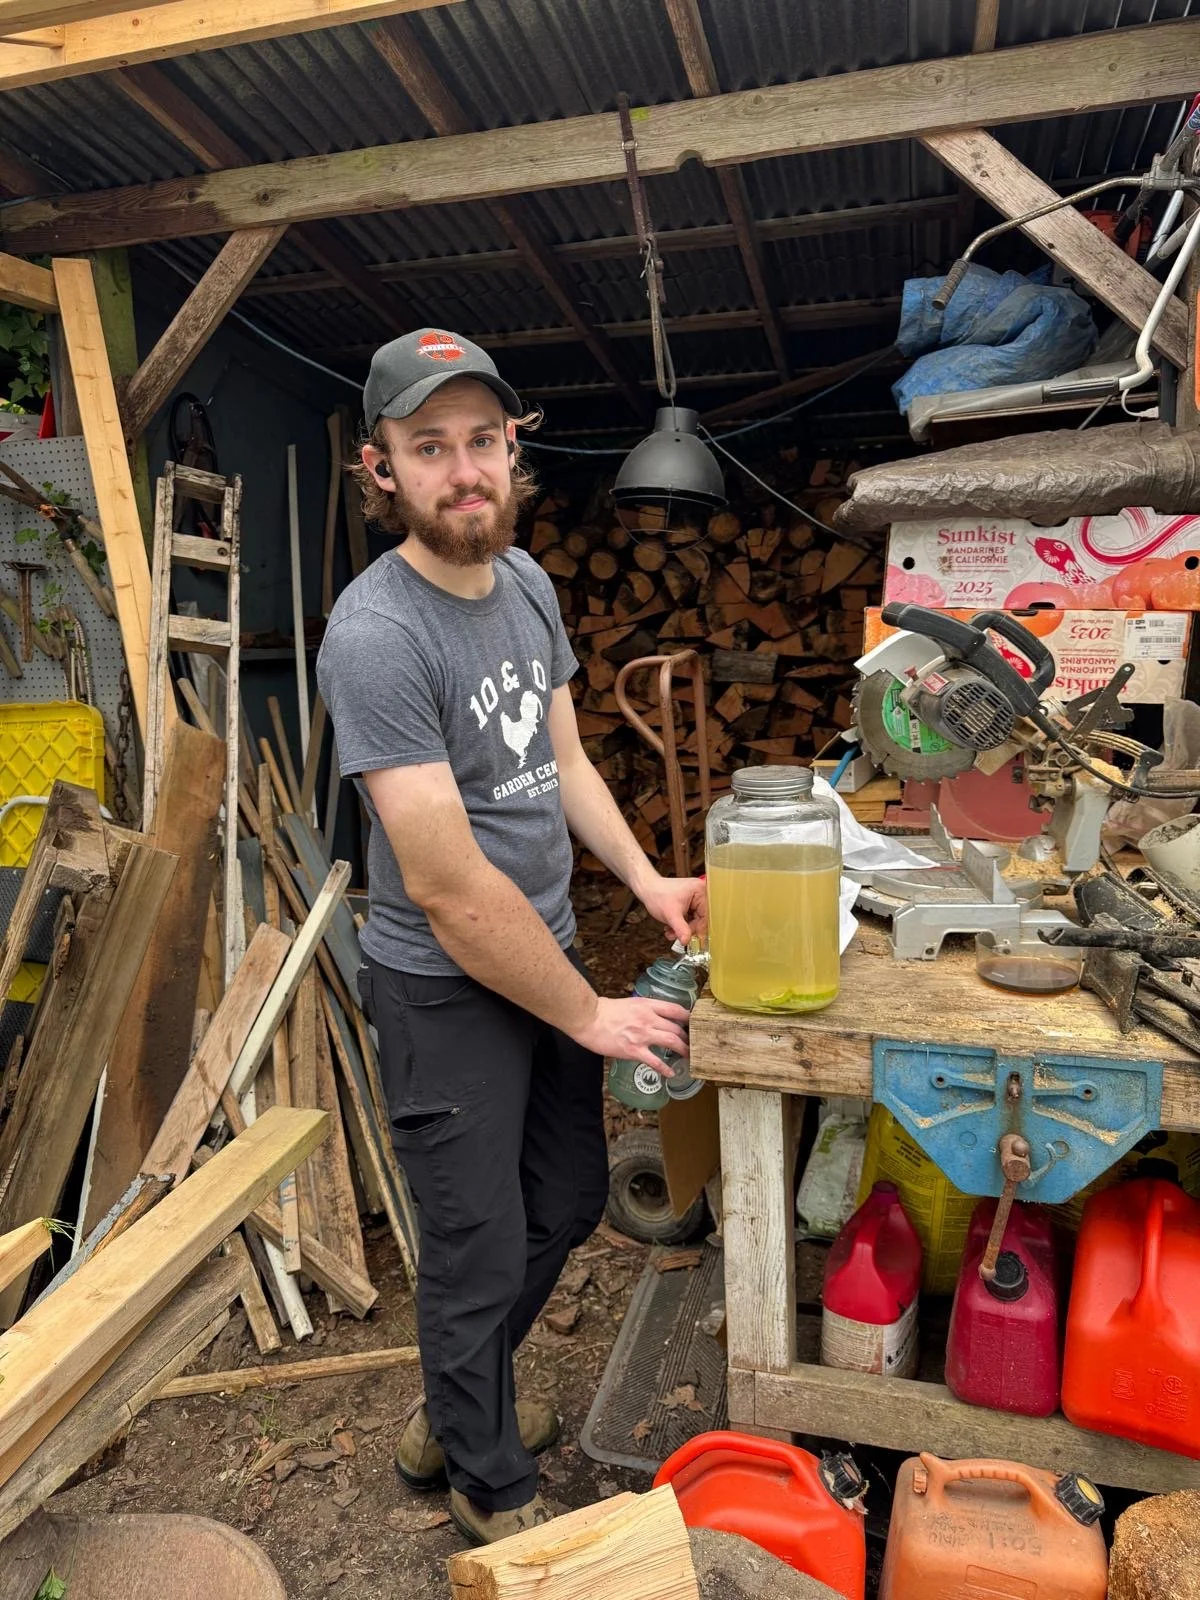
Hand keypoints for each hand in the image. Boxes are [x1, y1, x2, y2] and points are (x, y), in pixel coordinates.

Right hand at [571, 996, 690, 1073]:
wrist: (589, 1019)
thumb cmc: (605, 1010)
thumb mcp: (630, 1003)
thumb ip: (645, 1009)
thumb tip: (655, 1016)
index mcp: (647, 1005)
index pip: (676, 1009)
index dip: (688, 1018)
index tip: (693, 1024)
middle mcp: (648, 1019)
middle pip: (677, 1028)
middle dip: (687, 1037)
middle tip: (691, 1044)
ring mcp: (642, 1035)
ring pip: (672, 1042)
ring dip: (683, 1050)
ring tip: (688, 1056)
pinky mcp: (634, 1051)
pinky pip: (655, 1061)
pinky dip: (665, 1069)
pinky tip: (671, 1073)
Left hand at [637, 874, 706, 946]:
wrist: (647, 889)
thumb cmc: (657, 895)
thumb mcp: (671, 915)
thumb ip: (680, 929)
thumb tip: (687, 941)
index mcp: (699, 891)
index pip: (705, 916)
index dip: (698, 929)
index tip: (693, 940)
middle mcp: (699, 892)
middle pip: (700, 919)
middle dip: (687, 929)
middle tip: (677, 937)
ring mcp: (694, 897)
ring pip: (693, 920)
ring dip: (682, 928)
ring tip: (671, 932)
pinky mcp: (688, 902)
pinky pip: (689, 917)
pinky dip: (680, 924)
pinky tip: (671, 927)